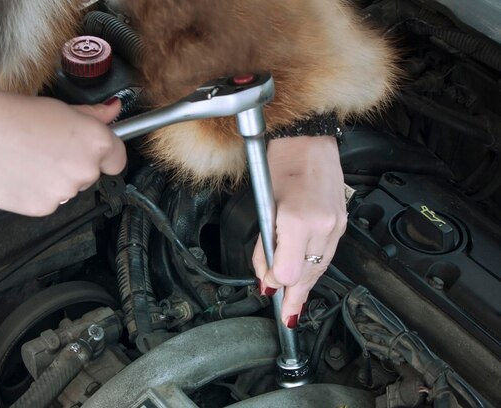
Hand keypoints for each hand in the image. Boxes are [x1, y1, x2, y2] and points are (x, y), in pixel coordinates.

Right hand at [0, 87, 125, 215]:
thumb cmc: (13, 116)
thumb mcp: (60, 108)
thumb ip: (92, 116)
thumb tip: (112, 110)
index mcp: (95, 142)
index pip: (117, 159)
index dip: (105, 155)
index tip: (91, 151)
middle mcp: (86, 170)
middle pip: (90, 174)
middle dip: (73, 164)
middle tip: (48, 149)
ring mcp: (65, 192)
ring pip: (67, 189)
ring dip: (54, 180)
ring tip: (28, 159)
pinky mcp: (44, 208)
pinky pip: (47, 202)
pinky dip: (35, 192)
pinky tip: (19, 174)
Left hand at [252, 136, 346, 327]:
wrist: (309, 139)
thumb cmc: (283, 163)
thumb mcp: (264, 204)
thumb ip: (265, 244)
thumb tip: (267, 274)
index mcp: (298, 220)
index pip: (289, 272)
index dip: (275, 281)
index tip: (266, 284)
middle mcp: (322, 226)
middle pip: (308, 275)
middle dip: (294, 296)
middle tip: (286, 315)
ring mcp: (336, 224)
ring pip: (321, 267)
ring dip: (307, 286)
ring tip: (296, 305)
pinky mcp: (342, 221)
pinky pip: (328, 253)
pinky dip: (317, 267)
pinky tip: (309, 278)